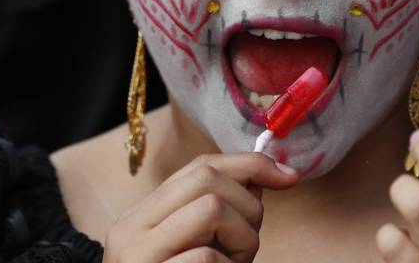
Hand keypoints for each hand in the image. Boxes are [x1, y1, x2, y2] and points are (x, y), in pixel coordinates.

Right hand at [104, 152, 299, 262]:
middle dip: (247, 207)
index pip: (199, 166)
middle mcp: (130, 230)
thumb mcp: (192, 252)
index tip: (288, 177)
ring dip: (241, 239)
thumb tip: (266, 176)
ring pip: (211, 208)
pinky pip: (207, 257)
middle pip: (207, 179)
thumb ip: (216, 216)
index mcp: (140, 218)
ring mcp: (136, 256)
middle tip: (246, 248)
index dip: (250, 165)